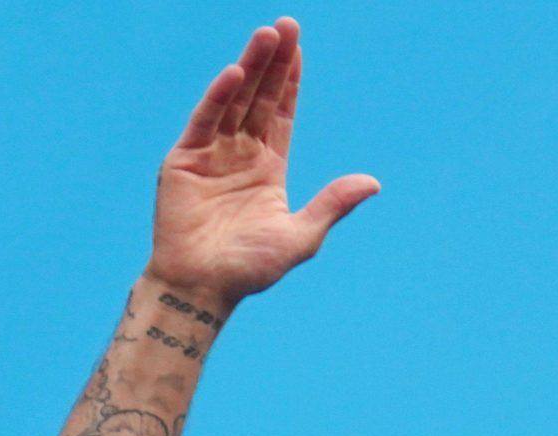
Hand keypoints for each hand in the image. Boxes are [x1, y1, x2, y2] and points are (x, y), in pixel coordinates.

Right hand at [149, 18, 377, 308]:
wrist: (202, 289)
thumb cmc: (249, 269)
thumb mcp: (301, 236)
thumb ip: (332, 204)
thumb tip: (373, 182)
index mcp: (267, 168)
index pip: (281, 114)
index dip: (290, 81)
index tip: (300, 48)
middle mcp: (239, 155)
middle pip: (259, 98)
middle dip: (274, 63)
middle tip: (287, 25)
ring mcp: (211, 155)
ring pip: (234, 101)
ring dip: (251, 67)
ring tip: (267, 35)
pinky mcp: (184, 161)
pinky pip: (205, 121)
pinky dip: (219, 97)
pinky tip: (236, 73)